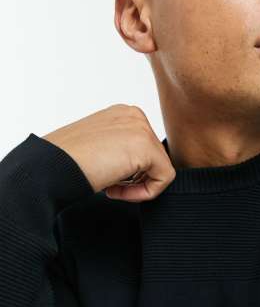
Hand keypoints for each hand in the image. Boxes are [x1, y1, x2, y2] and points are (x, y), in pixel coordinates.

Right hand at [42, 103, 175, 201]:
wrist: (49, 168)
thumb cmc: (66, 163)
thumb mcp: (100, 148)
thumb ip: (122, 149)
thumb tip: (141, 165)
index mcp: (122, 114)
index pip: (146, 149)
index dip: (130, 171)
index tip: (107, 176)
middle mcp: (134, 114)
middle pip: (155, 158)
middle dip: (134, 177)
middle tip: (108, 182)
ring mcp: (141, 128)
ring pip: (161, 168)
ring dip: (136, 185)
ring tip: (109, 184)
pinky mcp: (145, 146)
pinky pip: (164, 179)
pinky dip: (143, 193)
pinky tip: (116, 190)